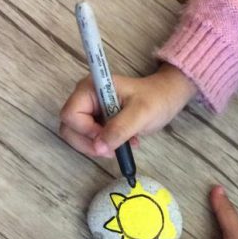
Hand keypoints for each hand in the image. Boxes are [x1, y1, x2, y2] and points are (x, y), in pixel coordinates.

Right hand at [59, 63, 195, 156]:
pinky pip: (91, 139)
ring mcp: (90, 110)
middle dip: (89, 143)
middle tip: (113, 150)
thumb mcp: (140, 114)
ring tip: (123, 145)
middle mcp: (85, 98)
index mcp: (90, 88)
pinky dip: (105, 146)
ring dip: (98, 147)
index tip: (108, 139)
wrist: (167, 97)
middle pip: (69, 128)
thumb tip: (98, 147)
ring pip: (78, 137)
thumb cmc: (156, 99)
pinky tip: (124, 143)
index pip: (70, 115)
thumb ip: (119, 129)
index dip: (86, 132)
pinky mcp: (97, 121)